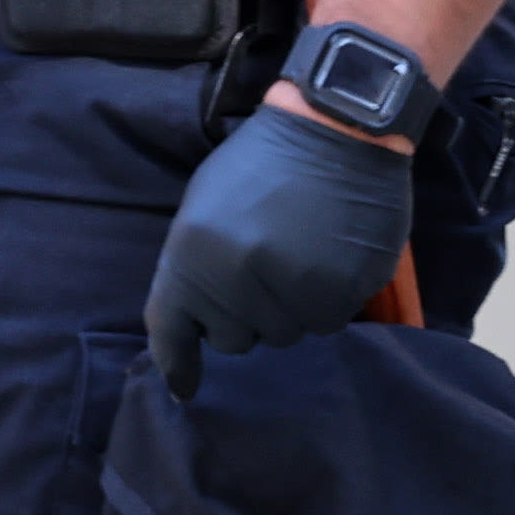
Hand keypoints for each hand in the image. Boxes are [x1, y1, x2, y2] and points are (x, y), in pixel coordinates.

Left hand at [146, 96, 418, 395]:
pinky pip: (327, 322)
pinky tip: (330, 259)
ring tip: (301, 259)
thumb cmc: (262, 165)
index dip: (177, 361)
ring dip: (290, 309)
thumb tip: (193, 327)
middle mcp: (239, 276)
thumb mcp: (204, 206)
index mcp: (193, 251)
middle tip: (264, 273)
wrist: (334, 128)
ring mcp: (293, 285)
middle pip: (235, 339)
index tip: (185, 386)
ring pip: (285, 334)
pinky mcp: (342, 288)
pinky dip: (328, 300)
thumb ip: (193, 268)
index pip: (173, 327)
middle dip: (246, 316)